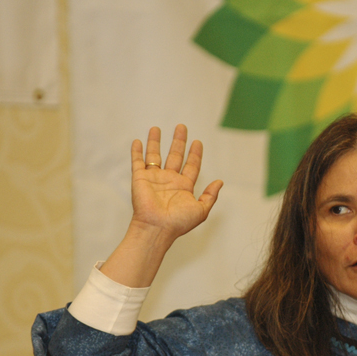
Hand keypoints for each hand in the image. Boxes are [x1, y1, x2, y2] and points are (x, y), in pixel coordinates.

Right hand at [130, 124, 222, 241]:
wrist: (158, 228)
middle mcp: (169, 181)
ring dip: (155, 142)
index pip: (191, 166)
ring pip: (155, 155)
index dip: (195, 154)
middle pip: (175, 156)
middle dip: (178, 141)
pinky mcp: (140, 179)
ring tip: (156, 128)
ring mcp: (154, 179)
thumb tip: (220, 182)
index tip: (197, 142)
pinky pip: (138, 162)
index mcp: (184, 187)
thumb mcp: (201, 210)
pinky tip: (138, 141)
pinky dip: (137, 152)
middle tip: (181, 127)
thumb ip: (211, 195)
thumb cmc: (179, 222)